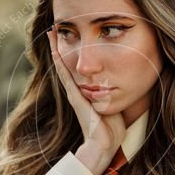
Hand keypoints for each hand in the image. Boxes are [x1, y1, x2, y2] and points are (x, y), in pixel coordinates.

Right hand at [46, 28, 125, 169]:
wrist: (104, 144)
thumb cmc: (111, 129)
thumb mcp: (113, 104)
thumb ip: (114, 93)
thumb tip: (123, 82)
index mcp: (85, 92)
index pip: (75, 68)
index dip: (70, 52)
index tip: (67, 36)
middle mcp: (77, 91)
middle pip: (65, 63)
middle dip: (59, 46)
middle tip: (53, 29)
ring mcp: (74, 93)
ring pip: (63, 66)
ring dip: (56, 49)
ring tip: (51, 33)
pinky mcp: (75, 97)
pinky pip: (66, 76)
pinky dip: (60, 62)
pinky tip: (56, 50)